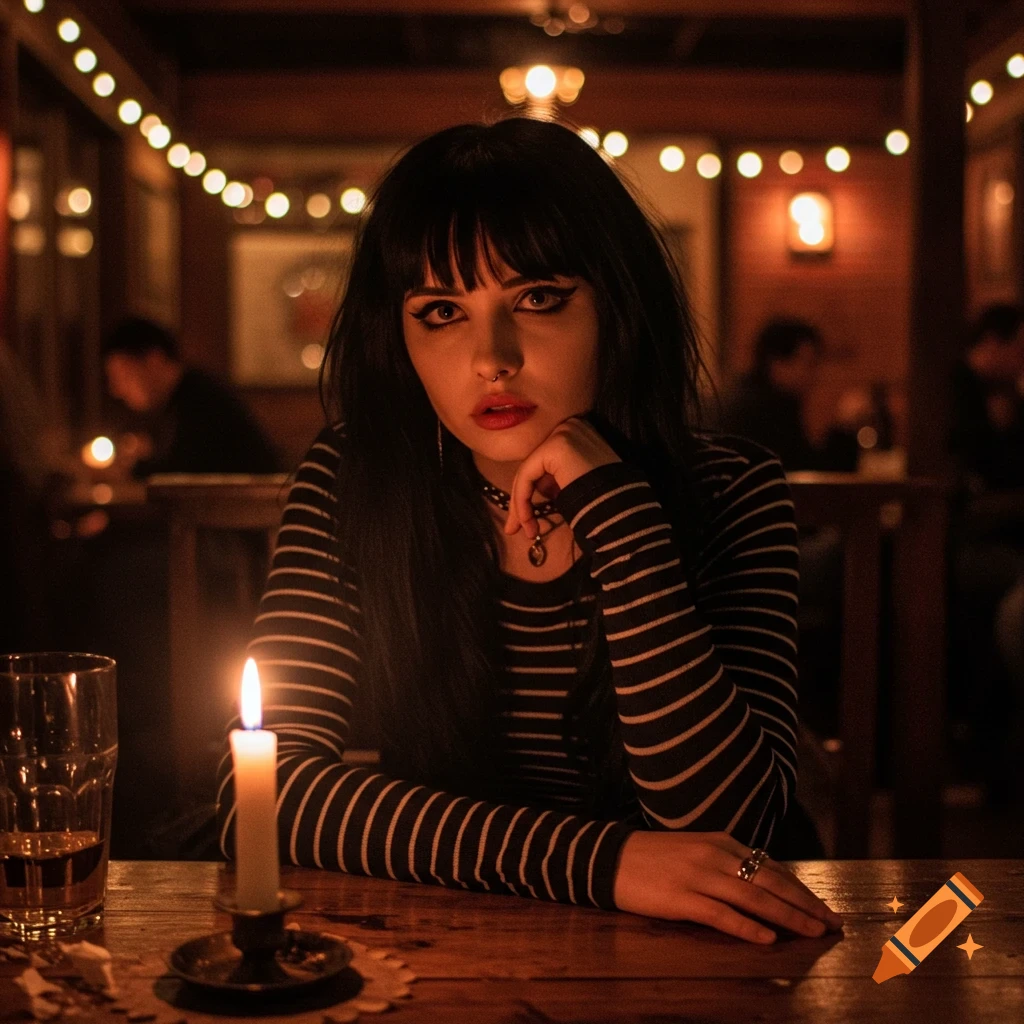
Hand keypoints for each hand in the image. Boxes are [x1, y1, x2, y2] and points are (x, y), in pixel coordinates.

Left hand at [504, 416, 620, 538]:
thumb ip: (558, 477)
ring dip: (521, 505)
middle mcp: (569, 426)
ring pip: (527, 472)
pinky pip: (526, 475)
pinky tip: (526, 520)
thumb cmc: (605, 499)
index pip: (544, 462)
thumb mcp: (577, 482)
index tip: (525, 519)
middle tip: (516, 528)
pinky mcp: (553, 447)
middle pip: (533, 466)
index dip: (531, 491)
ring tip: (523, 530)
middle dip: (522, 500)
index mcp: (577, 433)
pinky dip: (522, 500)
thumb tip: (539, 486)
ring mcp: (562, 434)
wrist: (622, 504)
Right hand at [612, 831, 842, 942]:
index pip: (770, 867)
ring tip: (814, 932)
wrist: (609, 857)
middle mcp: (715, 855)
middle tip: (833, 923)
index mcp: (720, 842)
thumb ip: (726, 864)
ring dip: (788, 916)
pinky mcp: (681, 897)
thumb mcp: (695, 851)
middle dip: (805, 904)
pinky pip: (721, 914)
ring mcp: (698, 876)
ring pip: (754, 897)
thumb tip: (761, 883)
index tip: (824, 908)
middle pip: (770, 882)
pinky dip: (747, 926)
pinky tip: (767, 938)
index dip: (800, 889)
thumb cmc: (653, 857)